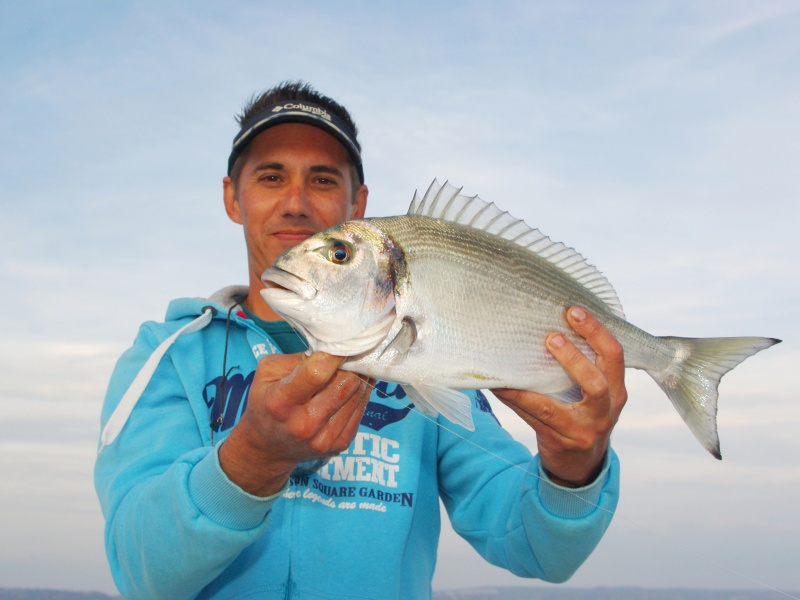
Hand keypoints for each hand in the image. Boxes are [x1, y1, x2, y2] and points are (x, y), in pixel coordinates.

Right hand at [219, 352, 370, 495]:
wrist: (267, 447)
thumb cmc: (266, 402)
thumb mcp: (267, 373)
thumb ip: (296, 359)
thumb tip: (331, 351)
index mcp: (280, 403)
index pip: (316, 373)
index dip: (333, 356)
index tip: (340, 345)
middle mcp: (304, 424)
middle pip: (346, 383)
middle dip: (348, 365)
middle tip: (345, 357)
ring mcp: (324, 438)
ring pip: (358, 394)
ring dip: (356, 379)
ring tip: (346, 372)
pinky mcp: (340, 445)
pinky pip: (362, 409)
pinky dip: (359, 395)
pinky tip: (347, 389)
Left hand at [492, 306, 626, 487]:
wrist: (582, 464)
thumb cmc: (585, 415)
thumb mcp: (596, 394)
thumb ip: (587, 366)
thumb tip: (550, 323)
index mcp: (617, 391)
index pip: (614, 356)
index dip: (596, 331)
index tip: (574, 310)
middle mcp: (604, 412)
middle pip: (597, 383)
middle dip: (573, 358)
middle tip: (551, 336)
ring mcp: (581, 431)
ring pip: (553, 407)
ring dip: (530, 385)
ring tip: (513, 364)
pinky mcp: (558, 442)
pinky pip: (532, 418)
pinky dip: (514, 399)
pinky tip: (499, 386)